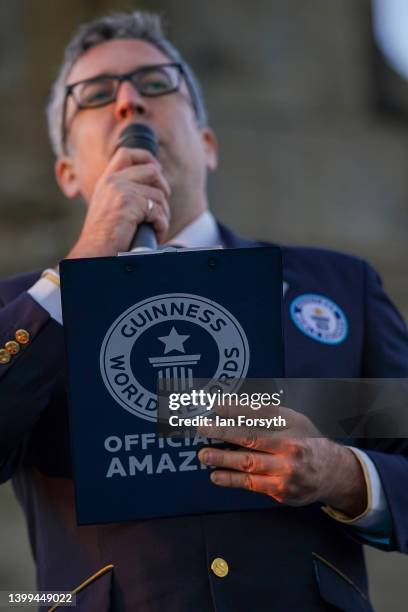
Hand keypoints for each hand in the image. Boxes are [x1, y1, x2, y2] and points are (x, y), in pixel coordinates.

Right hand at [66, 148, 170, 257]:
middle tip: (161, 208)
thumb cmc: (103, 237)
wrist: (94, 252)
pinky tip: (155, 234)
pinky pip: (158, 212)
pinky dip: (161, 226)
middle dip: (164, 189)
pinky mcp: (130, 203)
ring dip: (163, 215)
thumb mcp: (109, 207)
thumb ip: (123, 193)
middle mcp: (113, 181)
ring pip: (159, 195)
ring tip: (156, 228)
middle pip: (152, 170)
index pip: (127, 154)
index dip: (147, 157)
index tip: (158, 169)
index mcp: (107, 181)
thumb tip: (152, 187)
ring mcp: (121, 190)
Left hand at [197, 404, 366, 516]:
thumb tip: (232, 408)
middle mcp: (290, 446)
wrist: (332, 473)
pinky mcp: (280, 489)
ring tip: (204, 454)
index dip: (236, 409)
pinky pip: (251, 483)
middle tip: (202, 428)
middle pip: (251, 436)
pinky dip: (231, 479)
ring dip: (223, 458)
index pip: (260, 413)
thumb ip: (267, 415)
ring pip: (249, 463)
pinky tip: (216, 475)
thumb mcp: (293, 421)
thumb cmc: (306, 441)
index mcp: (292, 424)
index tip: (215, 407)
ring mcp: (286, 470)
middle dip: (223, 431)